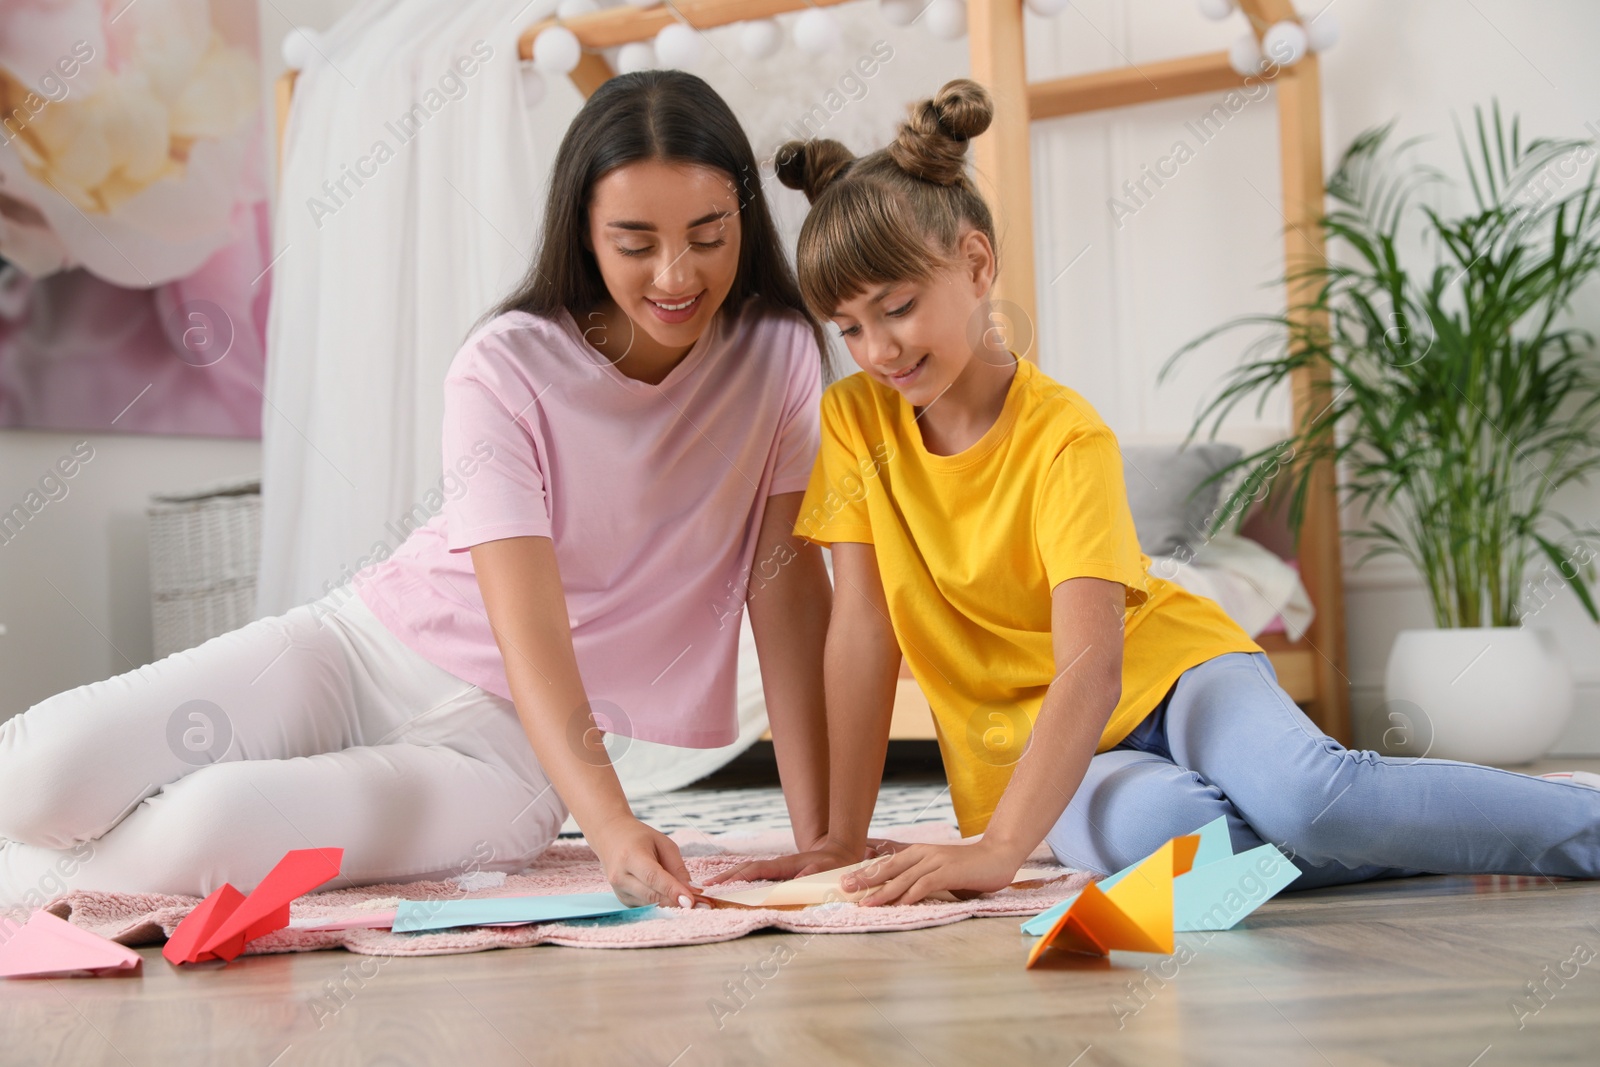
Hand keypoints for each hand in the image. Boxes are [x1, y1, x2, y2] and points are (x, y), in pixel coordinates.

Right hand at [588, 816, 698, 907]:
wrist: (611, 837)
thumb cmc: (640, 837)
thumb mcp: (663, 843)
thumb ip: (677, 867)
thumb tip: (691, 891)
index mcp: (630, 856)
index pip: (653, 877)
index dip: (672, 890)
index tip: (690, 901)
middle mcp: (620, 876)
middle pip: (652, 895)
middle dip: (677, 902)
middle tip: (704, 906)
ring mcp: (619, 891)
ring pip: (651, 904)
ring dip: (672, 904)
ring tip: (694, 901)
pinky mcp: (623, 900)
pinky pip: (647, 905)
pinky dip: (662, 903)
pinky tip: (673, 897)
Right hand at [701, 840, 861, 886]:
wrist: (842, 854)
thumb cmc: (834, 866)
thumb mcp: (825, 872)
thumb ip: (810, 876)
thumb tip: (793, 883)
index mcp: (783, 865)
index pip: (753, 871)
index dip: (735, 878)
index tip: (717, 885)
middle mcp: (777, 866)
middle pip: (745, 870)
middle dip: (725, 878)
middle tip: (705, 887)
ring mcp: (777, 869)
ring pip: (749, 874)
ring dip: (732, 880)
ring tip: (713, 889)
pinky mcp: (780, 875)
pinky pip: (757, 878)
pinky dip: (743, 883)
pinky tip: (735, 890)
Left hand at [841, 841, 1020, 905]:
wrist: (998, 855)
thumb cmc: (969, 867)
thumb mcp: (940, 870)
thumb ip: (921, 879)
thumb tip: (900, 895)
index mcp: (919, 852)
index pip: (888, 862)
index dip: (866, 871)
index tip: (847, 880)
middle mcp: (924, 854)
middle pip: (889, 868)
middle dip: (865, 879)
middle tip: (845, 888)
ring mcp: (936, 861)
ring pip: (903, 877)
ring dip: (883, 891)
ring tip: (866, 902)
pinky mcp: (949, 871)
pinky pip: (925, 884)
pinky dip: (911, 894)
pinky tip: (900, 903)